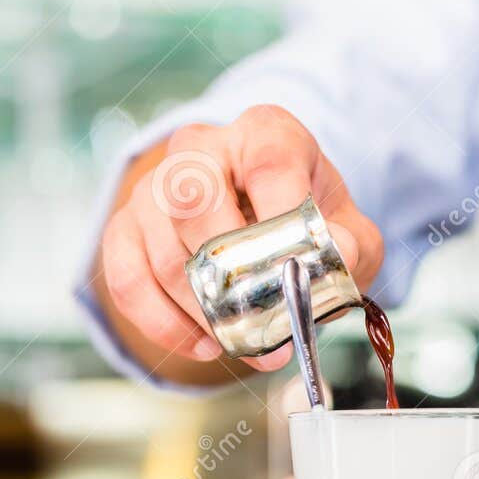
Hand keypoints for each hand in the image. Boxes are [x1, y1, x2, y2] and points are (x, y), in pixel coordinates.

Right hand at [94, 105, 383, 380]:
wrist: (264, 225)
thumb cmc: (308, 222)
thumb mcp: (350, 230)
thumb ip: (353, 244)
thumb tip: (337, 257)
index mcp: (265, 134)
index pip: (269, 161)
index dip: (283, 214)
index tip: (300, 263)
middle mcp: (202, 147)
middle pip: (195, 200)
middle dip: (233, 272)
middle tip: (268, 319)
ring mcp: (154, 185)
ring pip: (165, 252)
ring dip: (206, 312)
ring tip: (248, 344)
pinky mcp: (125, 226)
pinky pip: (128, 279)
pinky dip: (166, 324)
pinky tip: (205, 344)